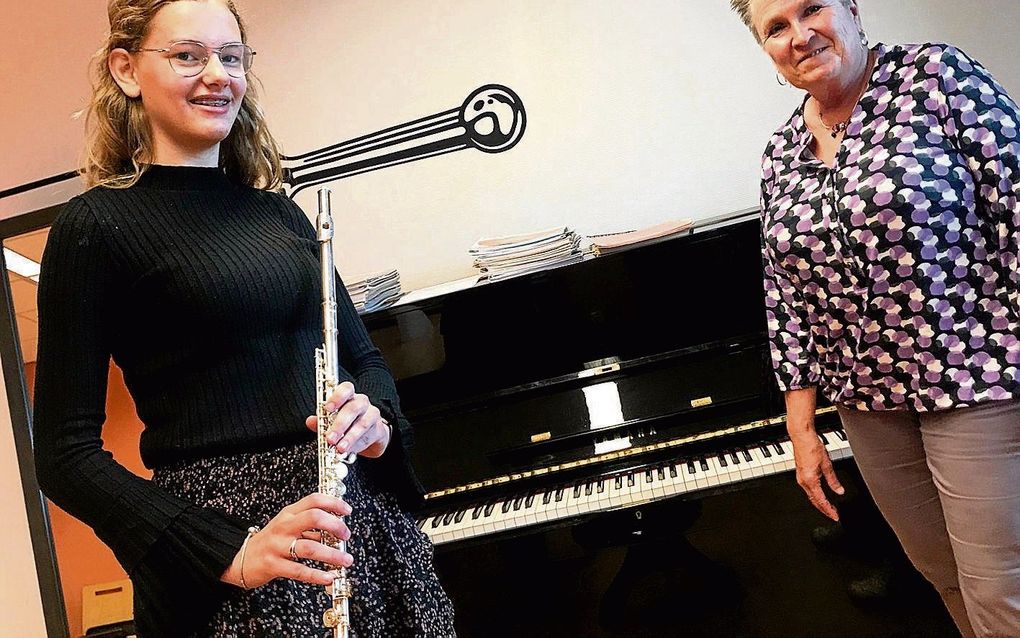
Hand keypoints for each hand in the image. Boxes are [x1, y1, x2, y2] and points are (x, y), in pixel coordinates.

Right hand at [222, 493, 352, 588]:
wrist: (240, 559)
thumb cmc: (269, 542)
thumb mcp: (287, 526)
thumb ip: (308, 526)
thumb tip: (335, 529)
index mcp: (288, 514)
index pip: (313, 500)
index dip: (334, 504)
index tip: (347, 511)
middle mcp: (283, 527)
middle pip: (314, 518)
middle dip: (335, 526)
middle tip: (346, 536)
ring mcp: (277, 546)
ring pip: (310, 547)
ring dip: (332, 555)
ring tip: (345, 560)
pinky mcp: (273, 565)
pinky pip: (299, 571)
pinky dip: (316, 575)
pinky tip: (328, 577)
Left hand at [305, 381, 390, 457]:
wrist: (370, 435)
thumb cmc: (349, 424)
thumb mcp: (333, 421)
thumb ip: (321, 421)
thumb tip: (310, 421)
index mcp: (349, 396)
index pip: (346, 389)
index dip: (337, 397)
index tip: (327, 408)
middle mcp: (361, 403)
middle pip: (352, 408)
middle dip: (339, 424)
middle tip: (330, 438)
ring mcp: (371, 415)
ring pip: (362, 423)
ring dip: (349, 437)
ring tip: (340, 448)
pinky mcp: (378, 429)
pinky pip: (368, 436)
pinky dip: (356, 444)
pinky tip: (349, 450)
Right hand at [790, 429, 844, 520]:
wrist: (801, 436)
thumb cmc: (812, 447)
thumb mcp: (827, 464)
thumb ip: (833, 480)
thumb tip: (839, 491)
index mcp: (810, 480)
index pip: (821, 500)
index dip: (829, 510)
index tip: (835, 516)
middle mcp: (803, 481)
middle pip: (814, 500)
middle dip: (824, 509)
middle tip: (833, 514)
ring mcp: (800, 477)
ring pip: (811, 495)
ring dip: (820, 502)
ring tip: (829, 506)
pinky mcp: (801, 473)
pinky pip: (808, 489)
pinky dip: (815, 495)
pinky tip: (821, 494)